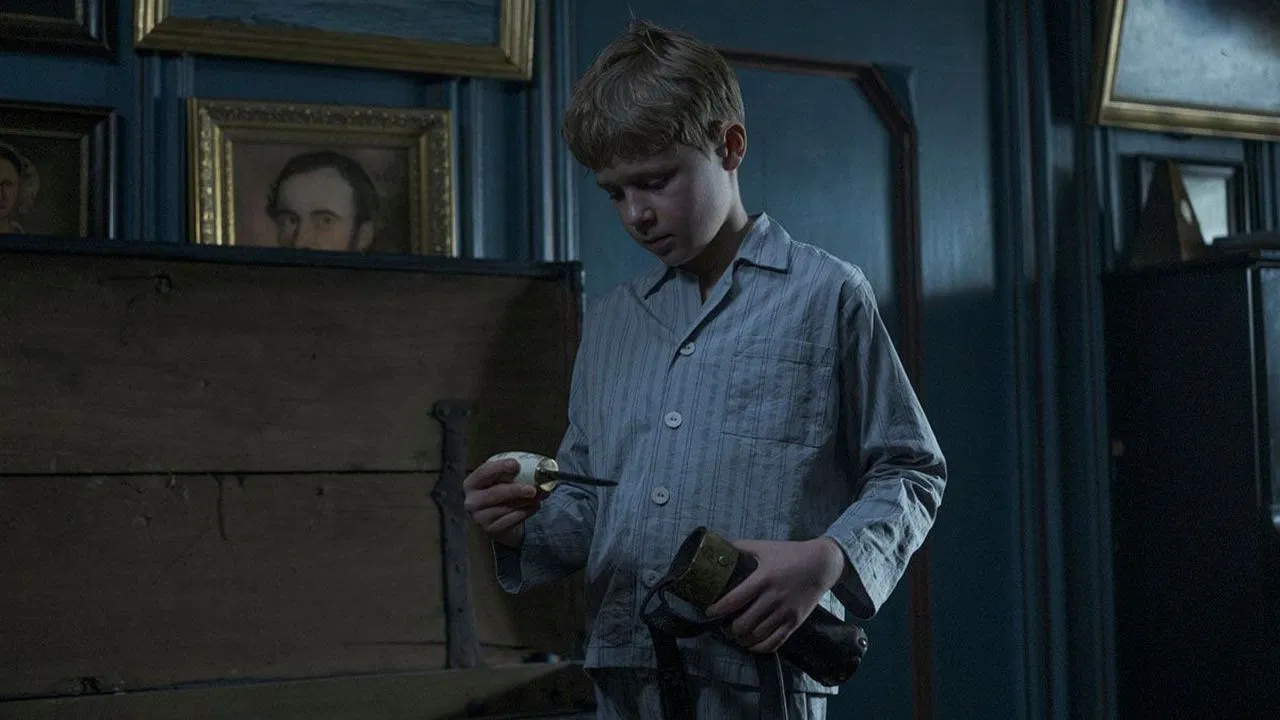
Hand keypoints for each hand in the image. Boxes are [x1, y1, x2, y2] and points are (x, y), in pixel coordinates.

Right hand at [463, 458, 541, 548]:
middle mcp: (472, 501)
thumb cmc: (499, 490)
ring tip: (538, 496)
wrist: (497, 515)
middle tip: (532, 489)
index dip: (500, 467)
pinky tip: (534, 506)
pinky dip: (525, 512)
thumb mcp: (499, 478)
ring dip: (525, 502)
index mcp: (472, 483)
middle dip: (515, 490)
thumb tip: (531, 470)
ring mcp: (480, 517)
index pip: (483, 472)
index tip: (516, 465)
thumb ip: (509, 472)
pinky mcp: (492, 528)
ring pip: (505, 509)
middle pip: (494, 494)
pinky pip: (511, 520)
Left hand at [705, 537, 846, 653]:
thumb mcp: (765, 547)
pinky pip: (776, 642)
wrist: (821, 564)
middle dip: (729, 630)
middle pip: (744, 623)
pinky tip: (752, 645)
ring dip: (742, 639)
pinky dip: (760, 648)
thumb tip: (721, 548)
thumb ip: (742, 547)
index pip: (734, 600)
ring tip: (735, 636)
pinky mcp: (795, 622)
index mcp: (762, 579)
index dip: (718, 610)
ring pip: (757, 635)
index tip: (708, 612)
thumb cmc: (790, 554)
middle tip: (722, 627)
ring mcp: (785, 612)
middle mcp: (773, 598)